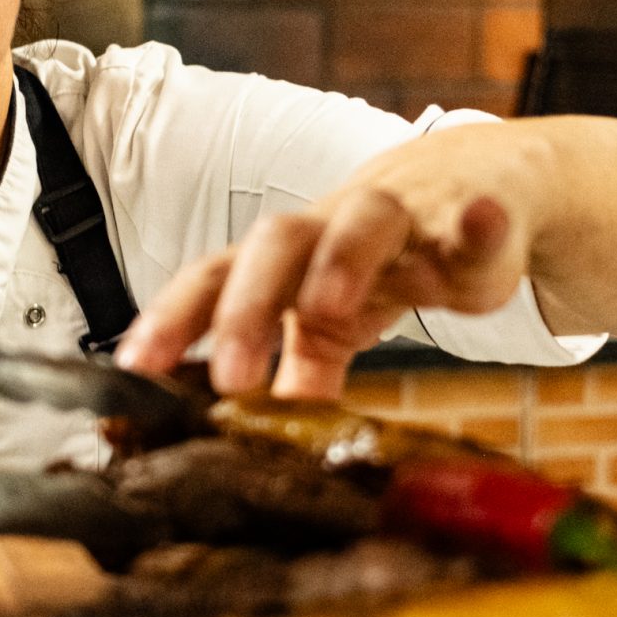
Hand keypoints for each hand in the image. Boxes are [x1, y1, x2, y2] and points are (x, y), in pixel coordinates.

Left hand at [118, 126, 532, 399]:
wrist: (478, 183)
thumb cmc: (386, 257)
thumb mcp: (339, 319)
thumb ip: (304, 369)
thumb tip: (262, 433)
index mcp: (289, 260)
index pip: (214, 281)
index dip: (172, 319)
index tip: (134, 369)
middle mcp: (334, 228)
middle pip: (276, 247)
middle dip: (246, 307)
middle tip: (228, 376)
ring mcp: (405, 218)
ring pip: (365, 222)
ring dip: (341, 261)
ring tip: (326, 310)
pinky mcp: (473, 217)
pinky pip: (475, 220)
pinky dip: (478, 225)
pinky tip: (482, 223)